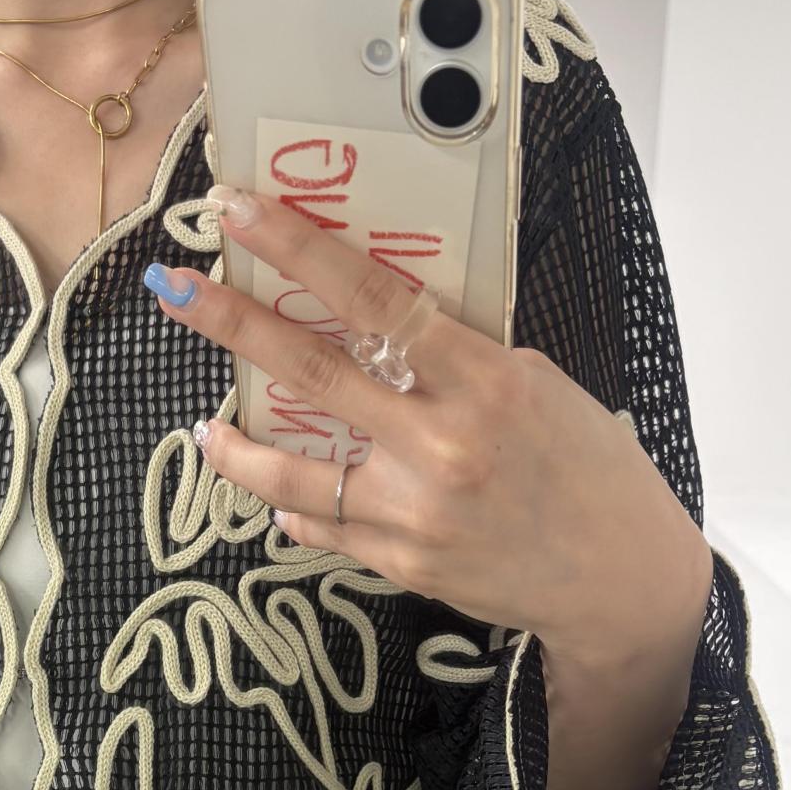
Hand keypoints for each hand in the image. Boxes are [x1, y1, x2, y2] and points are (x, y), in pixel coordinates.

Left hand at [142, 183, 712, 663]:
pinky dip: (297, 507)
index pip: (375, 300)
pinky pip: (326, 527)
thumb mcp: (536, 386)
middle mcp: (443, 447)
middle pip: (315, 373)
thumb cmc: (586, 467)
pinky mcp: (404, 565)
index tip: (240, 212)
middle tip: (174, 289)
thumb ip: (457, 359)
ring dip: (237, 449)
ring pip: (297, 473)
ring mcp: (416, 513)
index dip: (300, 250)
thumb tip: (376, 323)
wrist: (616, 577)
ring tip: (203, 430)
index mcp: (485, 383)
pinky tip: (278, 493)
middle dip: (234, 323)